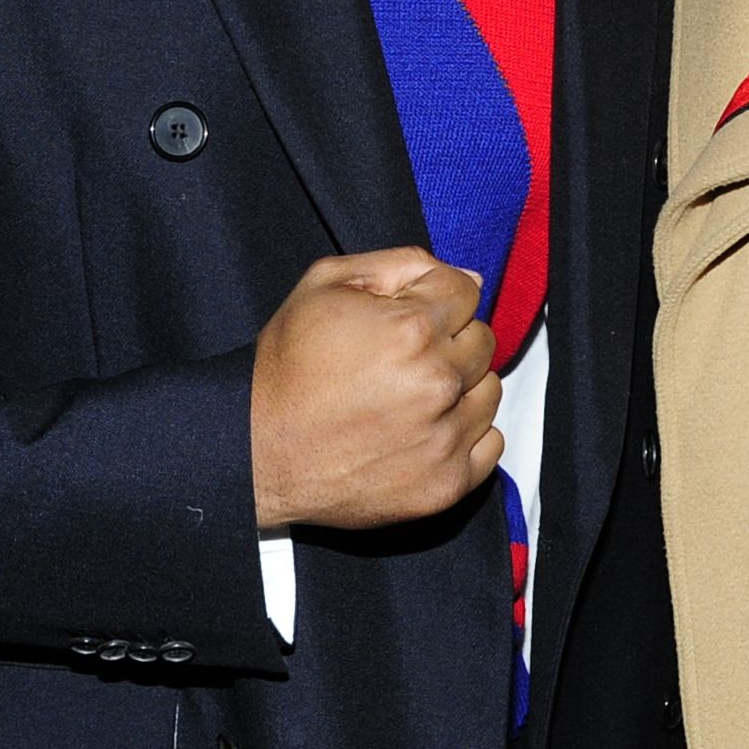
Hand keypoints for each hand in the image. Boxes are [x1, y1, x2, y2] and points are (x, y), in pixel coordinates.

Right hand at [249, 249, 501, 531]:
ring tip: (411, 396)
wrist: (257, 449)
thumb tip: (468, 277)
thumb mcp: (325, 285)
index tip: (407, 318)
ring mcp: (445, 438)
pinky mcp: (446, 483)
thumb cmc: (287, 367)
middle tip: (403, 358)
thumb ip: (400, 265)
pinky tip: (427, 429)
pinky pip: (491, 444)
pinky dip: (466, 435)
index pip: (468, 292)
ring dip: (461, 388)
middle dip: (449, 341)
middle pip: (482, 341)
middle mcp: (438, 382)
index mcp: (413, 328)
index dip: (434, 298)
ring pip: (489, 391)